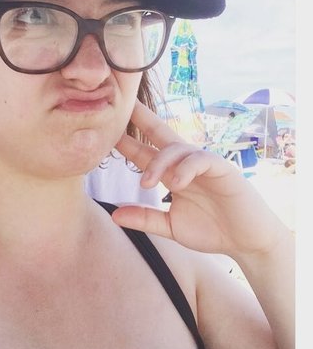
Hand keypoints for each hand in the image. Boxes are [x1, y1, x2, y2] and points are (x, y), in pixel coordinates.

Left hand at [112, 100, 286, 256]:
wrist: (245, 242)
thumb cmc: (210, 230)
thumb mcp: (170, 226)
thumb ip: (145, 218)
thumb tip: (114, 216)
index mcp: (171, 174)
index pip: (145, 152)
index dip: (126, 141)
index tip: (103, 132)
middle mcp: (185, 164)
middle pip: (160, 133)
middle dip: (141, 118)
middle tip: (122, 106)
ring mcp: (204, 164)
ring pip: (176, 148)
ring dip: (158, 164)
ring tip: (146, 184)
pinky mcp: (223, 169)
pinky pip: (201, 160)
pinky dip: (186, 169)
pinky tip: (176, 184)